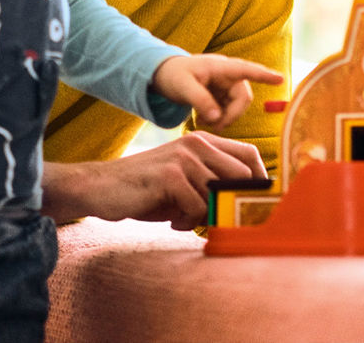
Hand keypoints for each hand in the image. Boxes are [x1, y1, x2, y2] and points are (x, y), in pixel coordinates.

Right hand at [40, 132, 266, 229]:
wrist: (102, 187)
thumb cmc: (147, 189)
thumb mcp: (185, 181)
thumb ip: (213, 184)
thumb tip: (248, 206)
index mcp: (202, 141)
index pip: (249, 154)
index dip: (261, 180)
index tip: (256, 204)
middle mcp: (196, 143)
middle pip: (242, 177)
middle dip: (235, 205)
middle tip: (215, 220)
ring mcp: (183, 157)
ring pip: (218, 197)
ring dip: (204, 217)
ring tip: (181, 217)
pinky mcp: (170, 175)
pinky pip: (198, 208)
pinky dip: (187, 221)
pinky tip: (170, 219)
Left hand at [152, 54, 283, 130]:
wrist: (164, 75)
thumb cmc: (173, 75)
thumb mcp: (182, 87)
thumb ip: (199, 100)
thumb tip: (216, 117)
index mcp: (220, 67)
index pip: (246, 70)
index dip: (264, 75)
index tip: (280, 79)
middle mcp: (228, 75)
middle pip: (243, 98)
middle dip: (231, 115)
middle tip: (213, 126)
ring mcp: (227, 86)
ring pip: (237, 107)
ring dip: (224, 118)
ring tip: (204, 121)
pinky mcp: (223, 95)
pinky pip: (229, 110)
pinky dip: (220, 118)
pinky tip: (204, 118)